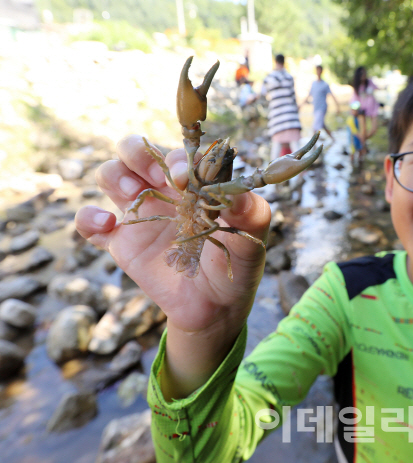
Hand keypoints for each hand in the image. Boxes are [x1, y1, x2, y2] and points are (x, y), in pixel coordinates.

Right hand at [75, 135, 270, 395]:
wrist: (214, 308)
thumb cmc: (236, 265)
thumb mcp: (252, 240)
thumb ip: (251, 214)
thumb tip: (239, 194)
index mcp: (194, 183)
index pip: (178, 153)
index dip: (177, 157)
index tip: (183, 178)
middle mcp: (164, 191)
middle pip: (136, 151)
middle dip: (138, 154)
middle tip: (153, 178)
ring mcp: (140, 214)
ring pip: (111, 174)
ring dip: (115, 175)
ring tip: (133, 194)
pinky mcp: (120, 242)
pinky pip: (89, 222)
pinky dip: (89, 216)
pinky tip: (107, 225)